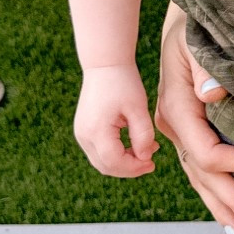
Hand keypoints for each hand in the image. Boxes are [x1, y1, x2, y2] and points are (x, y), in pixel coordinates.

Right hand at [74, 64, 159, 178]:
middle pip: (106, 166)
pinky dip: (116, 154)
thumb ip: (143, 135)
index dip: (135, 168)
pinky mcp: (84, 130)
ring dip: (123, 162)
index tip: (153, 164)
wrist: (105, 64)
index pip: (115, 162)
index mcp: (96, 131)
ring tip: (146, 150)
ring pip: (102, 161)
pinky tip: (133, 145)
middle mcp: (84, 136)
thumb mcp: (138, 108)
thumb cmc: (123, 82)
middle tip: (151, 162)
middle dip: (130, 168)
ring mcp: (81, 133)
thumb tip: (145, 158)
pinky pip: (99, 151)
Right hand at [153, 6, 233, 233]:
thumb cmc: (196, 29)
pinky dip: (215, 191)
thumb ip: (205, 69)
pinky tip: (228, 210)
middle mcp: (173, 127)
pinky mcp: (187, 133)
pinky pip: (200, 169)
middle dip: (232, 204)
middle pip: (204, 175)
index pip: (209, 152)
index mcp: (176, 109)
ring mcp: (177, 134)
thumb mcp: (198, 42)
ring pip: (199, 178)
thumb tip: (213, 94)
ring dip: (222, 207)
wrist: (182, 22)